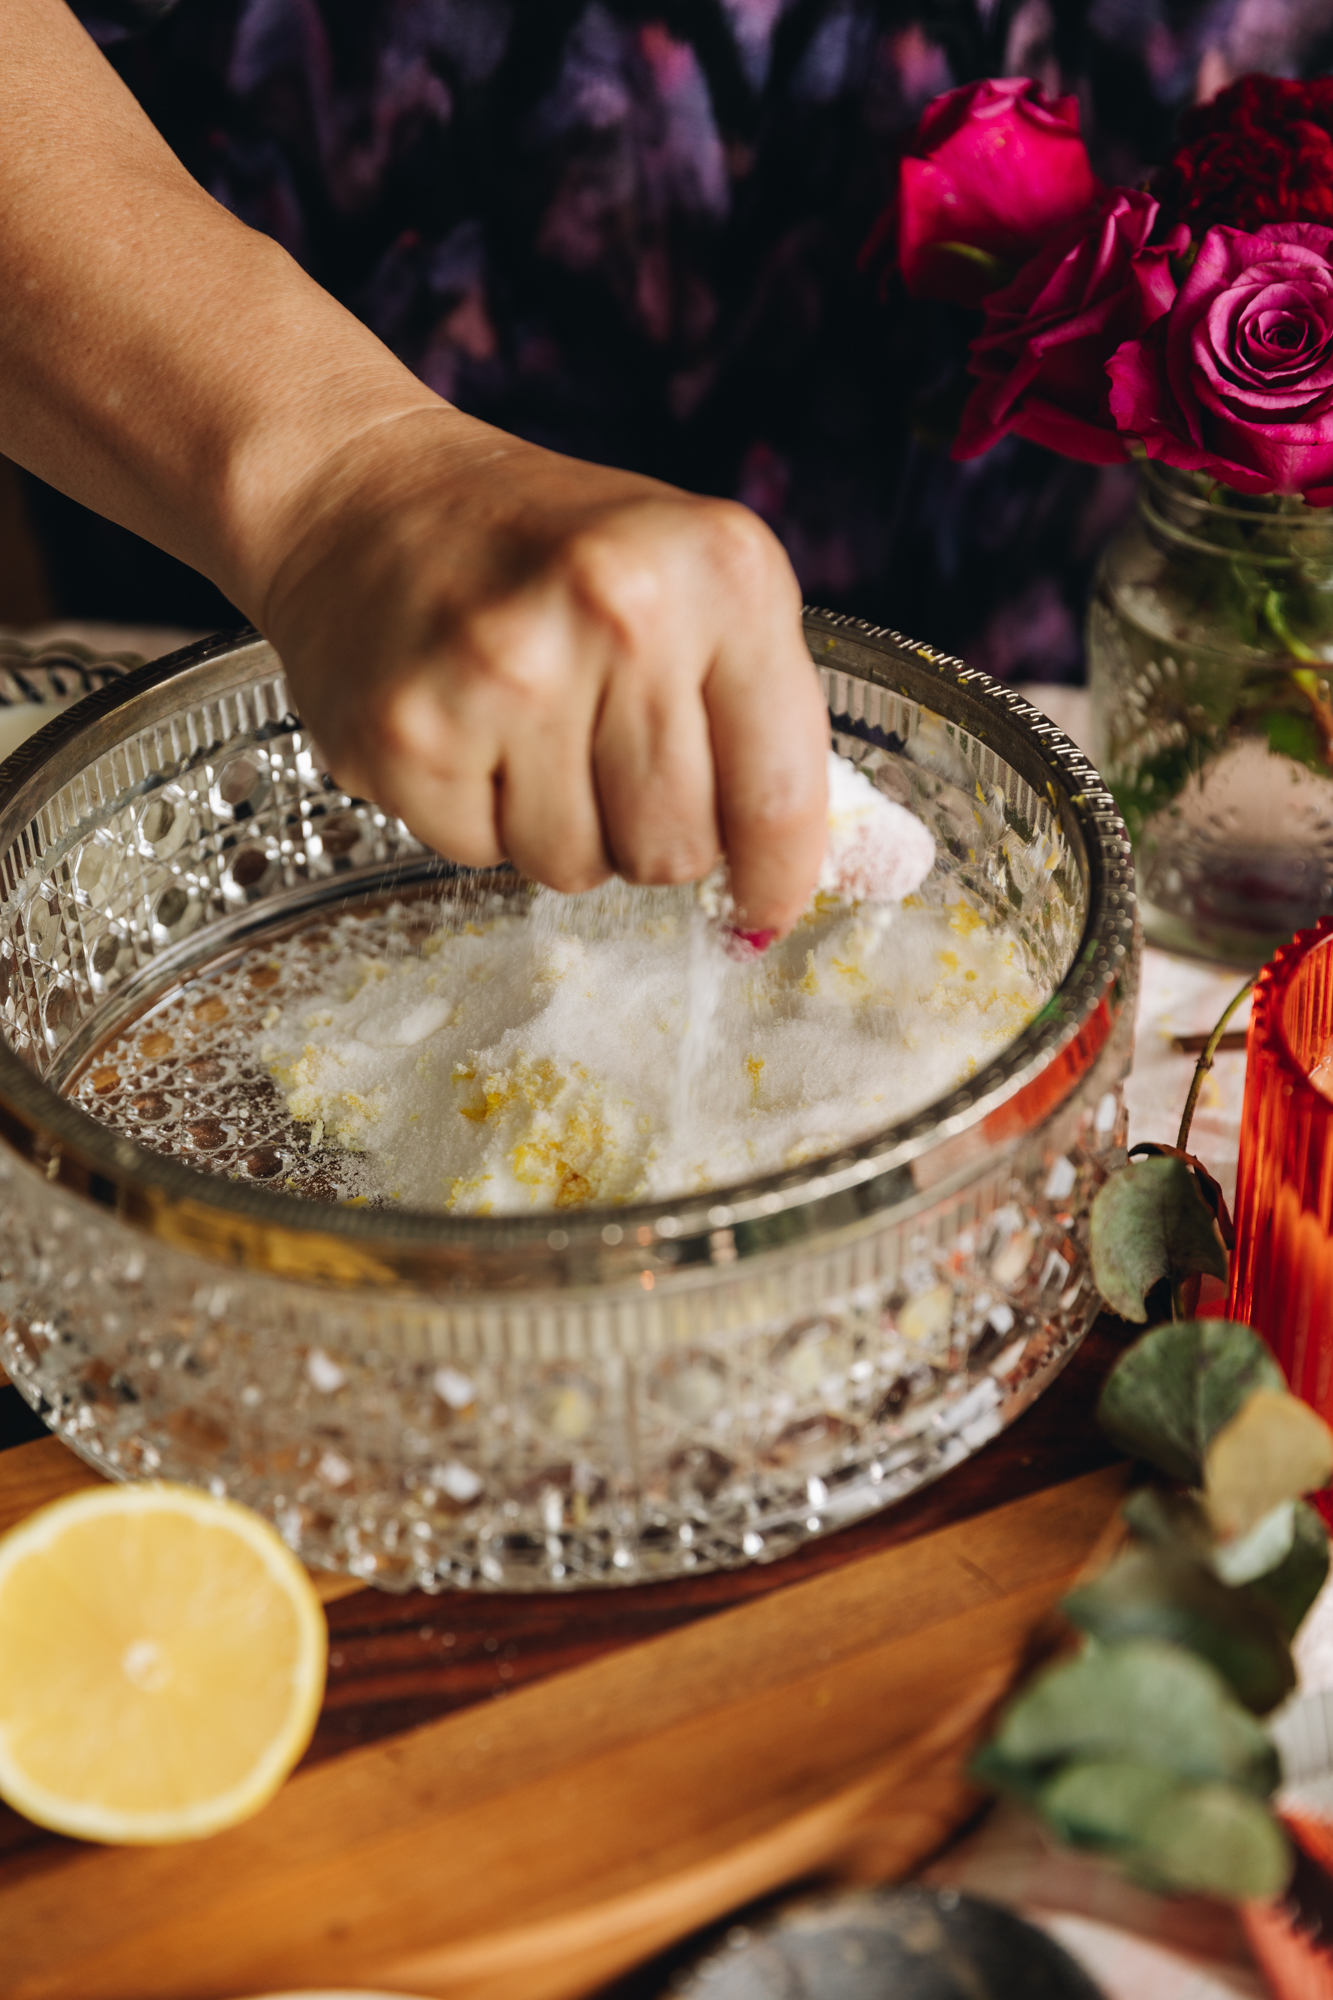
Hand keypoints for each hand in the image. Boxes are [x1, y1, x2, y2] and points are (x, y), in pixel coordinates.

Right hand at [260, 407, 828, 934]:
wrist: (361, 496)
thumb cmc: (544, 549)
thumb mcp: (689, 580)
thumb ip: (758, 710)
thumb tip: (794, 875)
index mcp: (720, 570)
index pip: (780, 790)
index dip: (779, 875)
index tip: (766, 909)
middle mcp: (619, 611)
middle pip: (677, 849)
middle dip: (650, 836)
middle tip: (604, 759)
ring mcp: (506, 674)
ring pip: (576, 868)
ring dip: (559, 828)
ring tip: (526, 731)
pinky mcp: (411, 733)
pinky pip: (480, 855)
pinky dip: (475, 816)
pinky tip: (462, 730)